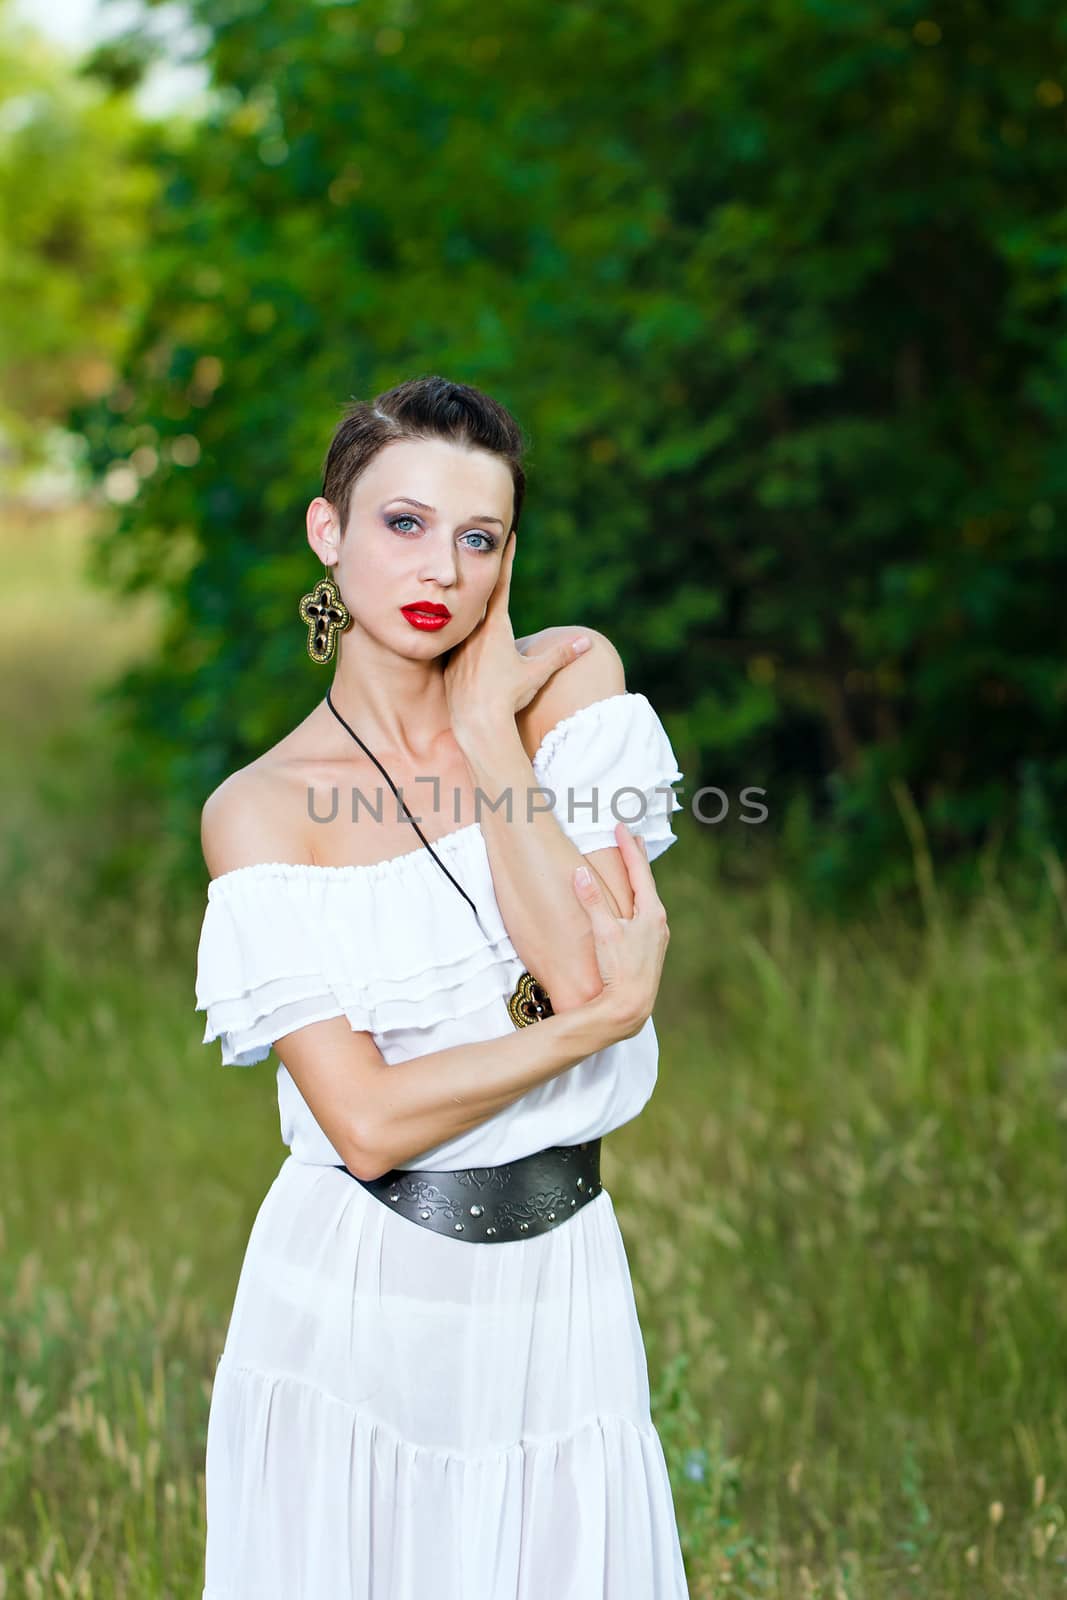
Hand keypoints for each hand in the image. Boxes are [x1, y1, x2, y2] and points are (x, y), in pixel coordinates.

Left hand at [443, 530, 590, 734]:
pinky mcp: (449, 662)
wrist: (476, 722)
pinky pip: (456, 645)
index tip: (509, 537)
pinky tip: (456, 638)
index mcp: (496, 627)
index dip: (508, 559)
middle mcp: (474, 631)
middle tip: (486, 555)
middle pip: (482, 598)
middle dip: (487, 579)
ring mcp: (459, 646)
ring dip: (471, 612)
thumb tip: (587, 642)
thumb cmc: (509, 696)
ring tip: (469, 596)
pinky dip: (459, 639)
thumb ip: (560, 655)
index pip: (504, 584)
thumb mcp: (537, 672)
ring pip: (467, 622)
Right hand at [571, 822, 670, 1041]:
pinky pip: (645, 914)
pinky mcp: (650, 949)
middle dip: (638, 860)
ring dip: (639, 880)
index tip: (621, 828)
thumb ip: (592, 901)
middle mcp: (659, 921)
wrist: (632, 1007)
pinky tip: (633, 906)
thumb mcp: (604, 932)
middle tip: (634, 838)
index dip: (628, 848)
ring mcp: (657, 936)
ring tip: (633, 867)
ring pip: (648, 898)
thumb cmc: (619, 970)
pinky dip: (638, 900)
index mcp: (651, 912)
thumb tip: (580, 872)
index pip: (639, 871)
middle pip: (648, 882)